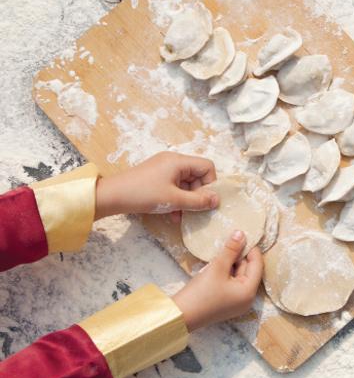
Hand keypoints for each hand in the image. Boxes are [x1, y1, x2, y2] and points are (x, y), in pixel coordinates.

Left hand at [95, 152, 217, 219]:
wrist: (112, 196)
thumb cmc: (143, 194)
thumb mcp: (174, 200)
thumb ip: (198, 201)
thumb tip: (217, 200)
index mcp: (179, 161)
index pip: (207, 167)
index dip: (210, 184)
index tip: (205, 200)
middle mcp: (173, 161)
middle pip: (197, 176)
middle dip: (198, 195)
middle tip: (194, 210)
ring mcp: (164, 169)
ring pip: (186, 184)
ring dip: (187, 200)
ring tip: (182, 216)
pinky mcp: (156, 177)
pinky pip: (175, 186)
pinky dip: (177, 199)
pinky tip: (173, 214)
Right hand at [172, 231, 262, 331]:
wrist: (181, 315)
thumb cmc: (201, 293)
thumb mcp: (217, 268)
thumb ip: (231, 250)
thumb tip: (241, 234)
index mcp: (249, 292)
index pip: (257, 265)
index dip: (251, 249)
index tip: (243, 235)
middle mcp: (247, 299)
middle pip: (249, 271)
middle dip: (240, 256)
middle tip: (231, 241)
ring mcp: (238, 303)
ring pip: (240, 276)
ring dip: (233, 263)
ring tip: (223, 250)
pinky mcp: (228, 303)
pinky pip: (233, 283)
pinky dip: (228, 272)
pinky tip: (219, 263)